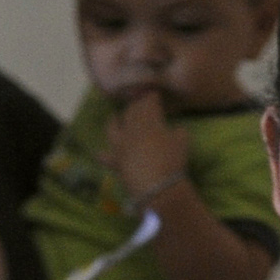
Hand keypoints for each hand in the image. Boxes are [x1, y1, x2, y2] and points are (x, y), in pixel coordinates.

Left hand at [107, 90, 190, 206]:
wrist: (157, 185)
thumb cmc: (172, 160)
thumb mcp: (182, 143)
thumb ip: (179, 132)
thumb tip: (177, 129)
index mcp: (150, 121)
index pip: (149, 104)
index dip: (151, 98)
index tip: (154, 94)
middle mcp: (132, 129)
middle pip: (131, 113)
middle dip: (135, 105)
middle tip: (137, 102)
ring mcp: (121, 145)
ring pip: (114, 128)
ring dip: (113, 121)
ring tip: (113, 117)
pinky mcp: (116, 162)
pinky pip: (105, 158)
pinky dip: (102, 156)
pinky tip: (97, 154)